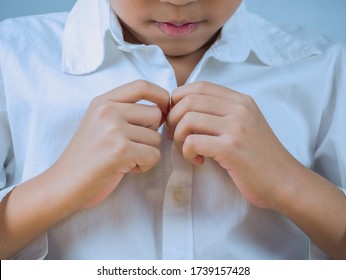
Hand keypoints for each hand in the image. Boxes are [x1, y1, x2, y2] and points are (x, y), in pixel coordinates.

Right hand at [52, 80, 169, 209]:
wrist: (64, 184)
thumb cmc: (87, 157)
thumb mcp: (100, 124)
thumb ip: (125, 112)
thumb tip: (162, 110)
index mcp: (103, 102)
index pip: (142, 86)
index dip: (160, 95)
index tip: (165, 109)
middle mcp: (108, 111)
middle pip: (155, 114)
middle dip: (150, 133)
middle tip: (131, 147)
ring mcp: (113, 130)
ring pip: (156, 138)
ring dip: (146, 152)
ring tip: (124, 159)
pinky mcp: (120, 150)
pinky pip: (153, 155)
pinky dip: (144, 166)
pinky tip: (126, 168)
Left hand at [167, 81, 300, 209]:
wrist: (284, 181)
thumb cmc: (259, 156)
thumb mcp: (244, 125)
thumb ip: (220, 113)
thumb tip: (182, 109)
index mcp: (240, 100)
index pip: (199, 86)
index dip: (179, 100)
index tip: (177, 119)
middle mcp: (239, 108)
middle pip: (188, 100)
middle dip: (173, 119)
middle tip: (178, 137)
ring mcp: (237, 127)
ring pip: (187, 119)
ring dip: (179, 137)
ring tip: (189, 150)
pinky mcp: (231, 148)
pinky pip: (193, 141)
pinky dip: (187, 152)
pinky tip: (198, 161)